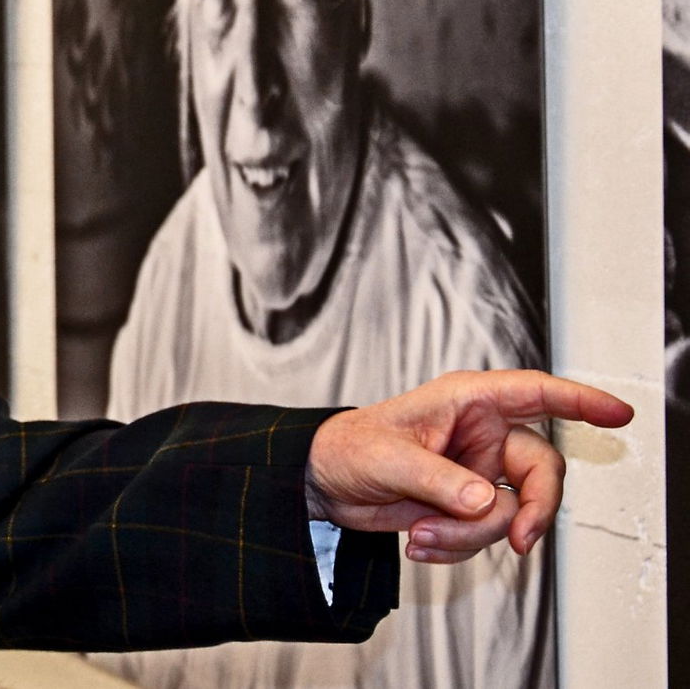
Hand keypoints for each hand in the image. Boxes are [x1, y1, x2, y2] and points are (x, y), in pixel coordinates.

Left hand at [304, 370, 632, 562]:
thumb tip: (486, 503)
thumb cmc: (349, 447)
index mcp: (468, 402)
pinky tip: (420, 541)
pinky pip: (488, 535)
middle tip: (518, 540)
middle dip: (531, 510)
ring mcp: (478, 473)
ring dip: (471, 535)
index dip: (579, 401)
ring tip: (423, 533)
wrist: (324, 483)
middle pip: (541, 470)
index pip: (535, 394)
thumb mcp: (390, 460)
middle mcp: (481, 435)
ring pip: (513, 512)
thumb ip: (440, 481)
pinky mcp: (467, 506)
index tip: (617, 415)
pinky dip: (457, 547)